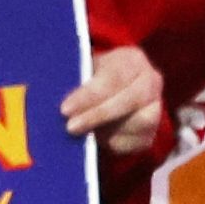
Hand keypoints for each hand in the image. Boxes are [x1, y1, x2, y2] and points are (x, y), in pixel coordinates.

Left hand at [64, 41, 166, 164]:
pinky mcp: (151, 133)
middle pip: (129, 100)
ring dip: (107, 130)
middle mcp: (150, 81)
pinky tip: (97, 138)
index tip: (65, 109)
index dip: (90, 95)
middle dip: (97, 116)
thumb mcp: (82, 69)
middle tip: (70, 127)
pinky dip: (113, 143)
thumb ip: (73, 78)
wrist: (110, 94)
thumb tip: (49, 93)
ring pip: (138, 123)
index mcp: (131, 60)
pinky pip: (134, 143)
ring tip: (81, 131)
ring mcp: (155, 108)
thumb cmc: (88, 77)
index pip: (113, 77)